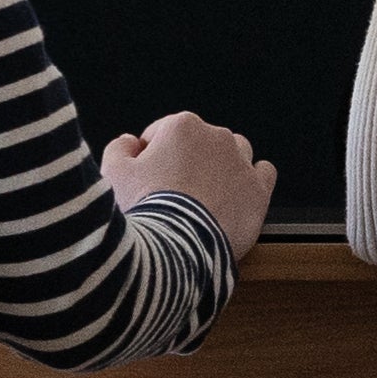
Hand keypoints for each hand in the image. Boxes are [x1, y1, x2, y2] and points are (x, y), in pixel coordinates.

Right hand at [103, 112, 277, 259]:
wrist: (174, 250)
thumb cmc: (144, 211)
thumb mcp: (112, 174)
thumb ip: (120, 148)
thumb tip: (130, 142)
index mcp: (182, 127)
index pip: (164, 133)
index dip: (151, 157)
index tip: (147, 178)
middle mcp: (216, 138)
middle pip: (199, 144)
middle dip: (187, 162)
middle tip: (172, 194)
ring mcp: (241, 163)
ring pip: (235, 154)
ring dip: (220, 168)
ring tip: (204, 196)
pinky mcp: (258, 191)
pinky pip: (264, 173)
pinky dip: (252, 180)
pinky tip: (238, 194)